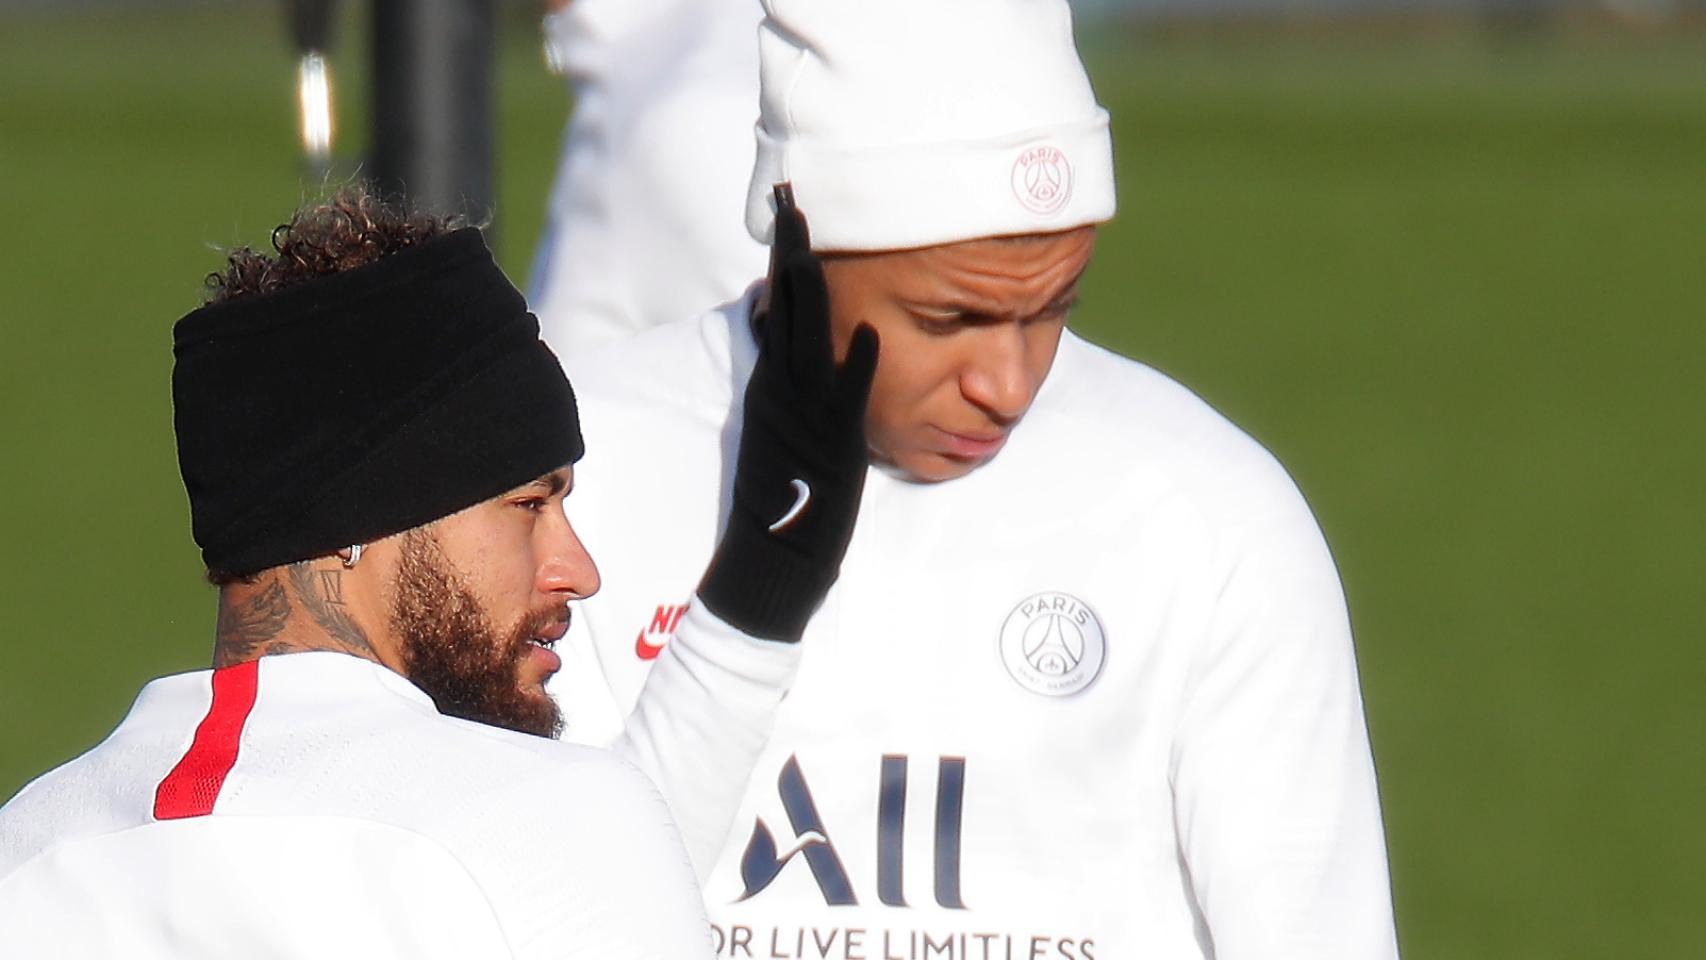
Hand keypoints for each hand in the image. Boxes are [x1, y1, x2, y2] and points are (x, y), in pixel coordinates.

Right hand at [697, 184, 878, 641]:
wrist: (771, 558)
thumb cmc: (787, 500)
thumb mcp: (779, 428)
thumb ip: (786, 381)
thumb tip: (786, 336)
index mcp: (771, 384)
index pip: (777, 306)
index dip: (783, 258)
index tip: (787, 212)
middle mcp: (782, 389)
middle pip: (788, 306)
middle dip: (792, 250)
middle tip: (795, 197)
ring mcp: (804, 412)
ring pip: (809, 338)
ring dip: (816, 289)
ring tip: (820, 241)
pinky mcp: (832, 441)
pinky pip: (846, 395)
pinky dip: (858, 364)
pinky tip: (873, 332)